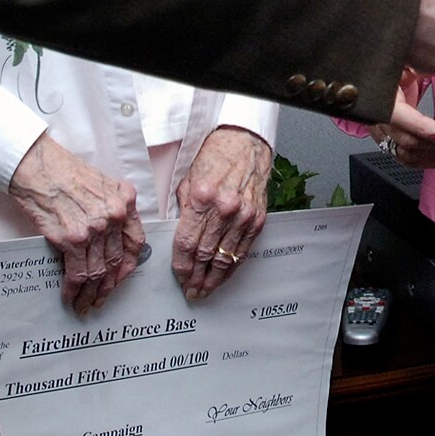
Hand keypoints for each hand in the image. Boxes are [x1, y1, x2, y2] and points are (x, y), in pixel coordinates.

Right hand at [7, 132, 144, 315]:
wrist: (37, 166)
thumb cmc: (63, 172)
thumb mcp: (100, 185)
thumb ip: (111, 210)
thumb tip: (109, 242)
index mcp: (124, 201)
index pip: (136, 242)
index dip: (129, 265)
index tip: (121, 277)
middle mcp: (114, 216)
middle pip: (116, 261)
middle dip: (108, 285)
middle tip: (101, 298)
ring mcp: (94, 229)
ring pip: (98, 272)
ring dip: (91, 293)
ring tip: (85, 304)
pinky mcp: (72, 239)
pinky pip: (78, 273)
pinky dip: (74, 289)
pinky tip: (69, 295)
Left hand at [172, 126, 271, 300]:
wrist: (245, 144)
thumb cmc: (214, 158)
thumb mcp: (188, 180)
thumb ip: (183, 210)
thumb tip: (178, 239)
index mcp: (201, 198)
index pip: (187, 242)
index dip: (181, 265)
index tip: (179, 277)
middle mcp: (224, 209)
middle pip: (205, 254)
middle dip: (195, 277)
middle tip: (190, 291)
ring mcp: (243, 216)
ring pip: (225, 257)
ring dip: (213, 279)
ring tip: (205, 291)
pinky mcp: (257, 219)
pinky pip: (242, 251)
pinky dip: (232, 268)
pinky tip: (223, 277)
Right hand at [369, 67, 434, 169]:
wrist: (369, 69)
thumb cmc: (387, 62)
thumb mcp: (402, 56)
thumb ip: (420, 61)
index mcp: (378, 95)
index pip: (398, 118)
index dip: (422, 130)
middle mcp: (377, 118)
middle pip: (409, 142)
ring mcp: (381, 132)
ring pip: (409, 155)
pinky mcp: (389, 140)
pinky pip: (408, 158)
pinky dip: (430, 160)